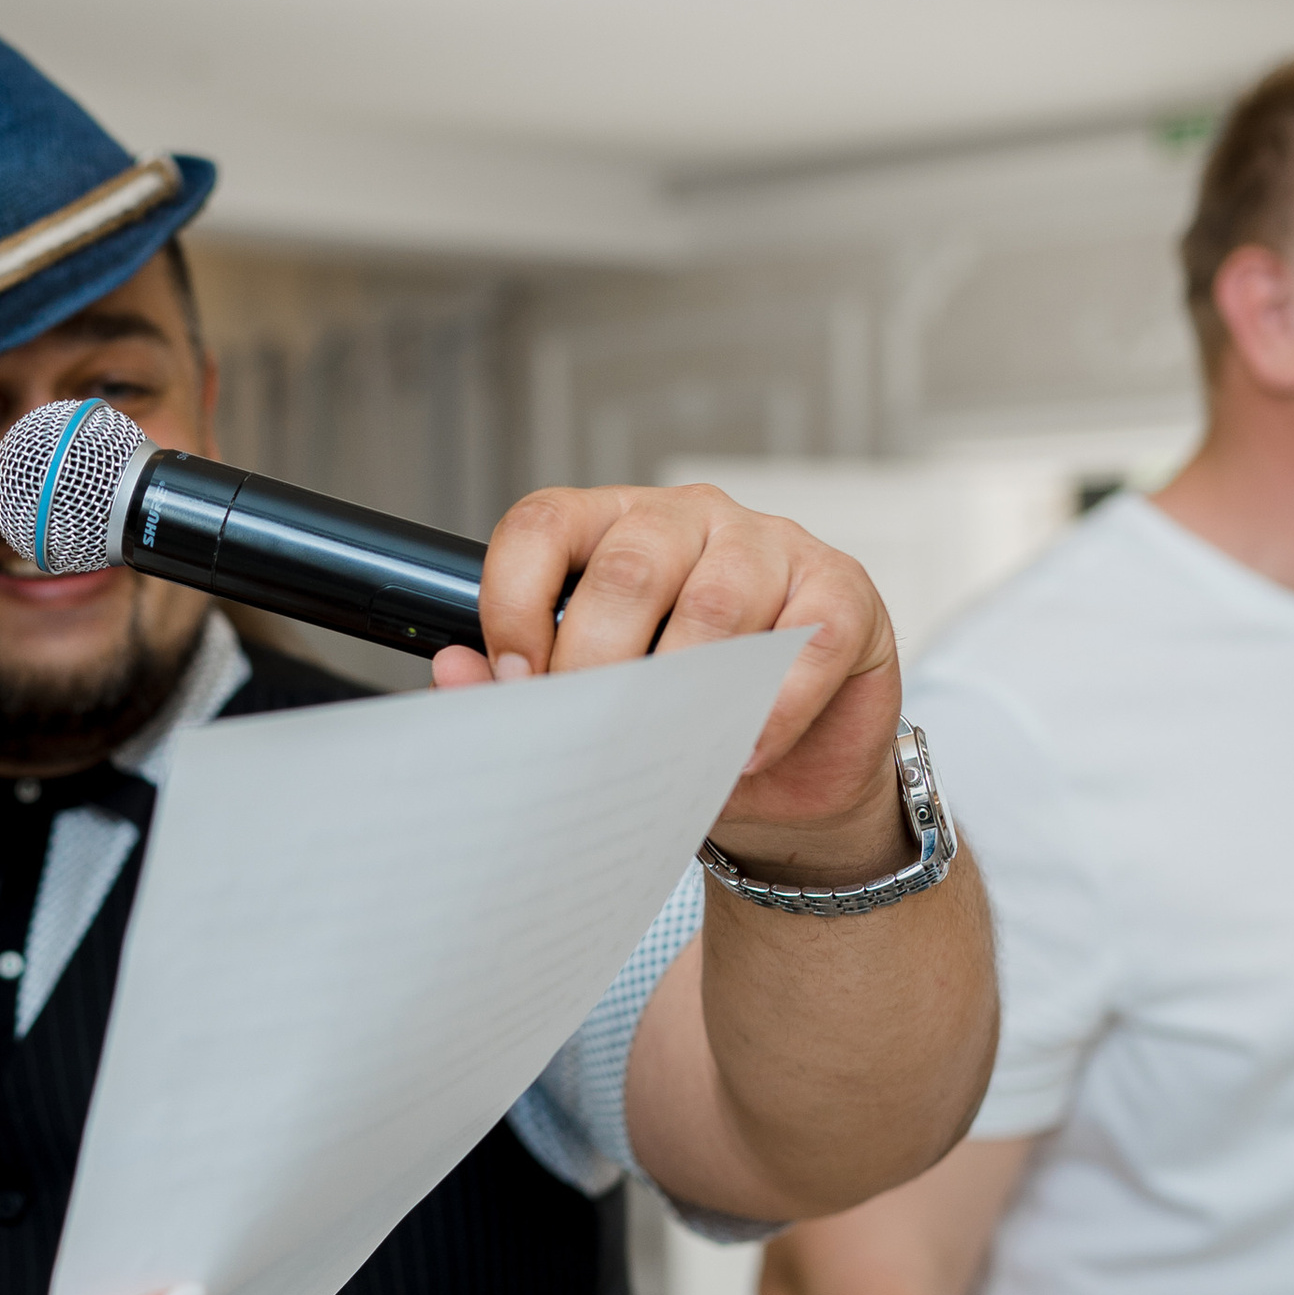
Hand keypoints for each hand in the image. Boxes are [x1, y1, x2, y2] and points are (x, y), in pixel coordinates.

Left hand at [430, 482, 904, 880]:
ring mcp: (771, 546)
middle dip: (596, 665)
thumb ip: (520, 683)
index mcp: (610, 527)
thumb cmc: (682, 722)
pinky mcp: (841, 593)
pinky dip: (769, 709)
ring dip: (685, 694)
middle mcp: (688, 518)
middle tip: (592, 735)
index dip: (516, 599)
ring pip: (716, 604)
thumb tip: (452, 671)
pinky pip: (803, 643)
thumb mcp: (595, 706)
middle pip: (627, 570)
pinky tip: (742, 751)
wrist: (788, 776)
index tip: (518, 679)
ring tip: (669, 752)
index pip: (544, 524)